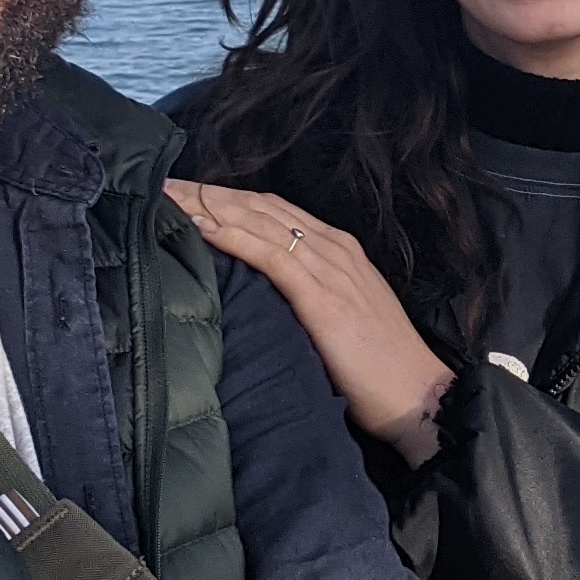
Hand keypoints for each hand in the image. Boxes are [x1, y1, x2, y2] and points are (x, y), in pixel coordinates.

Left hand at [166, 180, 457, 465]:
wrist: (418, 395)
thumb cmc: (379, 368)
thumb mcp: (343, 316)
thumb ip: (309, 294)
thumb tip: (261, 293)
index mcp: (339, 250)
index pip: (273, 210)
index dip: (227, 197)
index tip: (185, 192)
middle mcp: (334, 249)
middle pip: (260, 206)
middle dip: (208, 192)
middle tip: (161, 184)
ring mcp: (330, 270)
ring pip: (259, 221)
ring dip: (208, 206)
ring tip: (167, 197)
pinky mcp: (322, 297)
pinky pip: (269, 254)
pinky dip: (231, 236)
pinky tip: (200, 226)